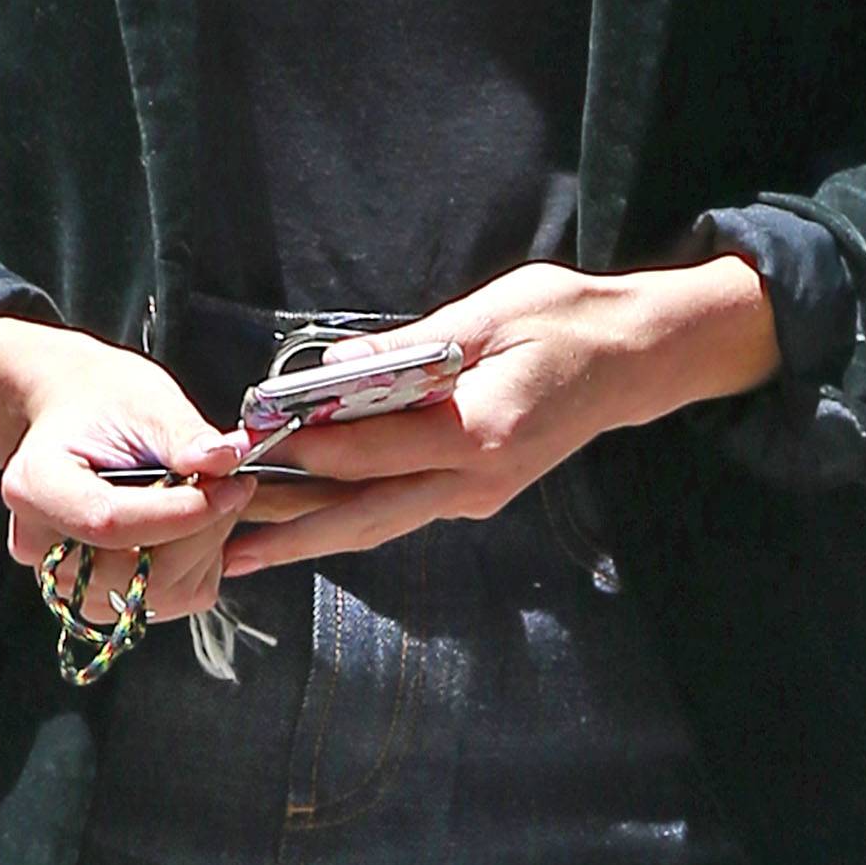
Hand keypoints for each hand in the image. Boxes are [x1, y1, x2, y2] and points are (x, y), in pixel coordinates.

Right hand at [0, 314, 253, 632]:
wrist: (76, 419)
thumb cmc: (101, 404)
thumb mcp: (144, 401)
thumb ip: (183, 434)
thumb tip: (226, 458)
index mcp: (34, 488)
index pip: (109, 523)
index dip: (181, 511)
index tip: (232, 484)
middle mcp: (40, 546)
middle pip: (136, 568)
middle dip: (203, 527)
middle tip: (233, 482)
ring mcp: (68, 581)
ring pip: (159, 592)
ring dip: (205, 546)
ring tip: (210, 497)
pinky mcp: (101, 599)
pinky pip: (169, 599)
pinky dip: (198, 564)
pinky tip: (193, 522)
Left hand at [219, 251, 777, 576]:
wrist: (636, 360)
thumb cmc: (568, 321)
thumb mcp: (492, 313)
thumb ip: (415, 345)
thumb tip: (338, 366)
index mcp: (480, 433)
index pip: (373, 452)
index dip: (307, 449)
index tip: (247, 445)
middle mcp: (477, 480)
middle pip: (367, 516)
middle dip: (294, 533)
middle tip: (228, 551)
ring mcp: (480, 495)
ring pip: (382, 523)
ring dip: (315, 537)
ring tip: (252, 551)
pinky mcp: (479, 493)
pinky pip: (403, 510)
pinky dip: (353, 518)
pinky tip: (311, 519)